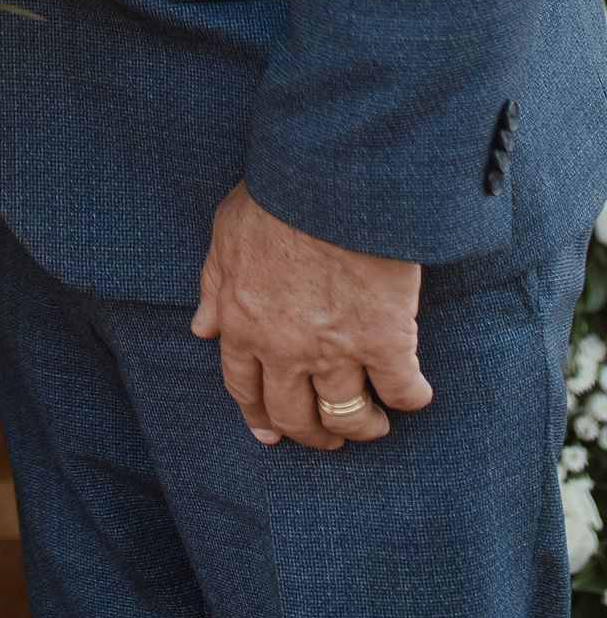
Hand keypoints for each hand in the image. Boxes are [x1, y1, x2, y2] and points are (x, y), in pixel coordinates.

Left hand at [191, 181, 432, 449]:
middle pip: (296, 417)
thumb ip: (213, 286)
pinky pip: (402, 391)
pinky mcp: (386, 342)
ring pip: (348, 416)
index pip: (245, 388)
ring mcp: (336, 351)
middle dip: (312, 435)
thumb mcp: (225, 234)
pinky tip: (414, 393)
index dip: (259, 415)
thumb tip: (202, 330)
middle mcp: (285, 348)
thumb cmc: (275, 196)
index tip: (271, 433)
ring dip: (362, 427)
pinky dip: (411, 397)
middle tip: (329, 438)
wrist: (327, 179)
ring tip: (374, 423)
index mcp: (243, 323)